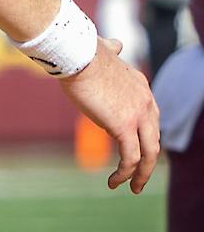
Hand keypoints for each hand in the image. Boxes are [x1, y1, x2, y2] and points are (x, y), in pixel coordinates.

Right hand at [58, 38, 159, 193]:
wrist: (76, 53)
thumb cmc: (81, 51)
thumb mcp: (103, 51)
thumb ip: (112, 50)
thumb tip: (115, 44)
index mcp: (141, 86)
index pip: (151, 117)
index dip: (145, 136)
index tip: (134, 149)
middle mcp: (145, 102)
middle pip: (154, 138)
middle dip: (148, 160)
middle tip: (139, 177)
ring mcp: (137, 115)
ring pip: (148, 153)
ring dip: (140, 173)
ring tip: (131, 187)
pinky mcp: (123, 126)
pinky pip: (130, 157)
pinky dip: (125, 173)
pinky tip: (114, 182)